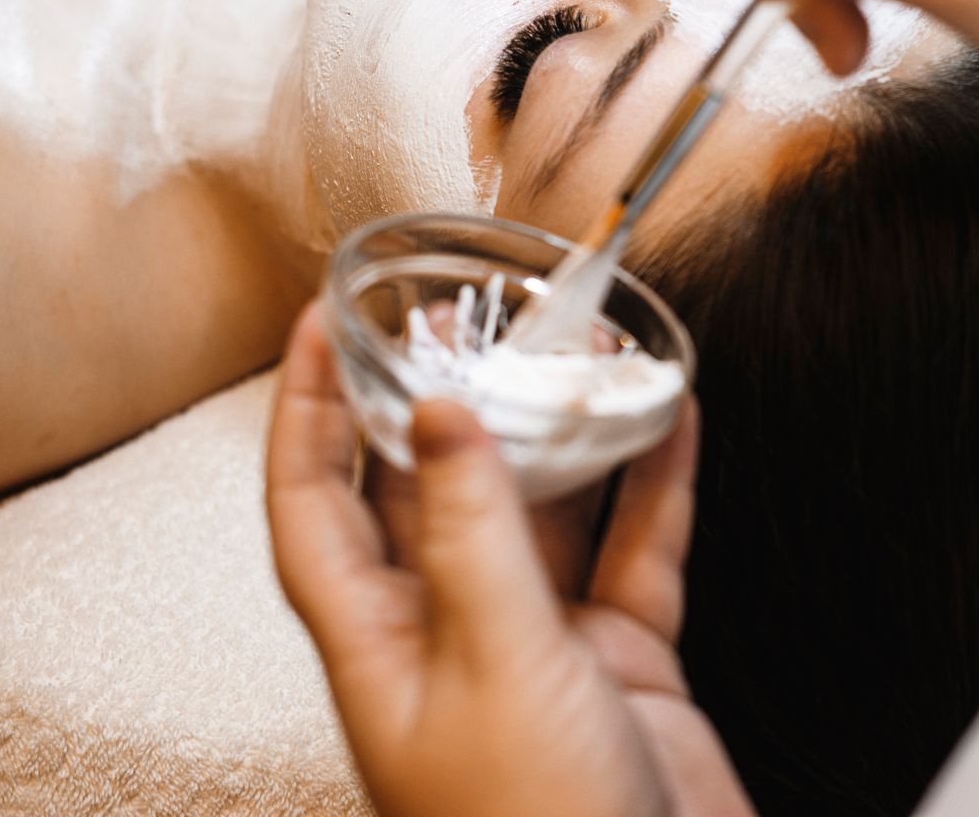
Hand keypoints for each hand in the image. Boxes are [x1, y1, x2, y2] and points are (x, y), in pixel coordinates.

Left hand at [265, 305, 752, 816]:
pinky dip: (656, 486)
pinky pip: (638, 551)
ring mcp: (541, 648)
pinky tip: (670, 423)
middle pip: (429, 494)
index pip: (312, 504)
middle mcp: (451, 637)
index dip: (308, 410)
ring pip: (543, 512)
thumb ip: (473, 537)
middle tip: (463, 312)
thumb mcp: (497, 667)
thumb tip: (442, 418)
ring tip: (579, 348)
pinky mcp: (622, 663)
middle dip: (444, 400)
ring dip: (561, 433)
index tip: (321, 321)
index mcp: (381, 647)